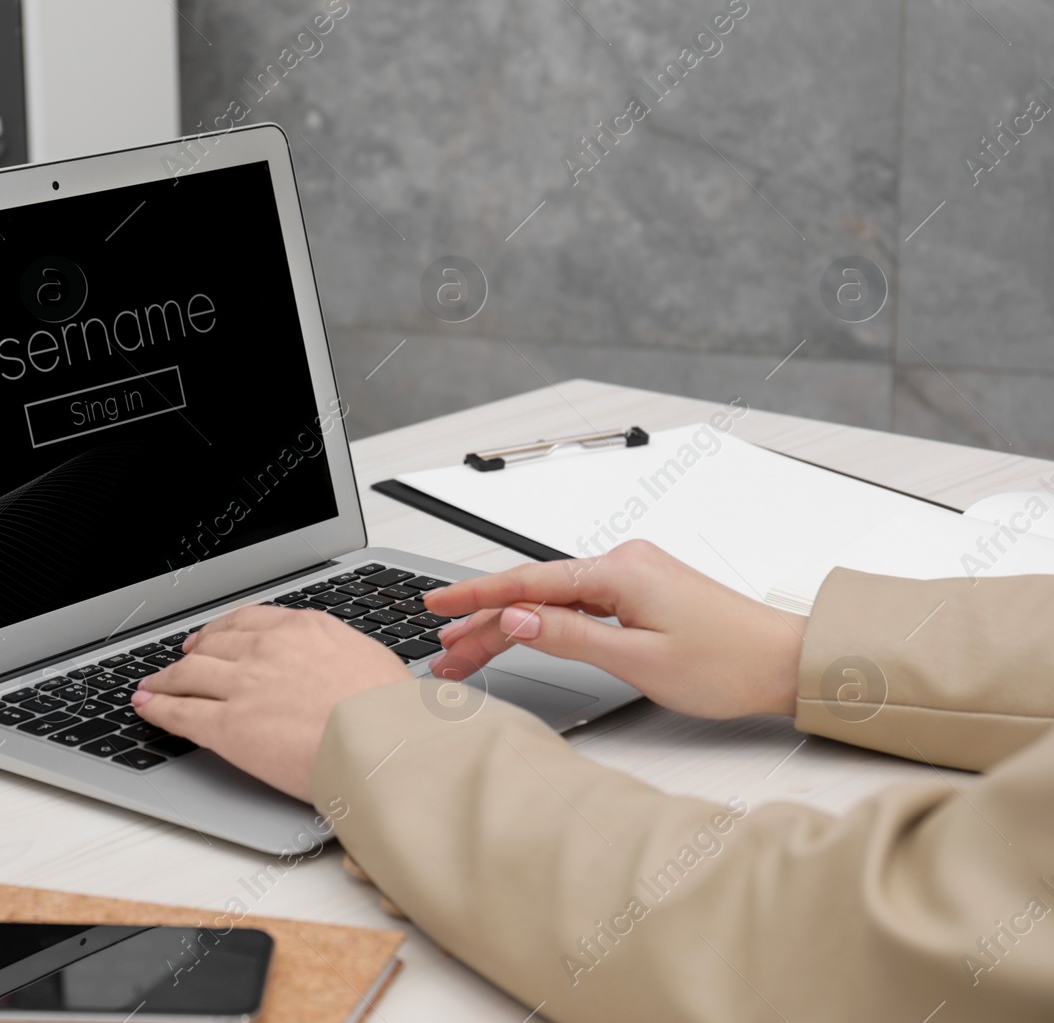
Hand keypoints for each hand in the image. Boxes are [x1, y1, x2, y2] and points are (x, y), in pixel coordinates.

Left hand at [131, 606, 408, 801]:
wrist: (384, 743)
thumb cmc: (389, 713)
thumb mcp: (370, 662)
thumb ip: (340, 656)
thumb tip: (339, 667)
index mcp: (304, 629)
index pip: (250, 621)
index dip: (225, 630)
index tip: (216, 636)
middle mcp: (267, 649)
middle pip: (214, 644)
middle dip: (193, 651)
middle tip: (182, 658)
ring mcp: (243, 685)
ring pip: (188, 674)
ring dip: (165, 678)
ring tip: (153, 684)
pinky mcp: (227, 726)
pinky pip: (180, 712)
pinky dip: (156, 707)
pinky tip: (146, 707)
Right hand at [423, 540, 805, 718]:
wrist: (787, 662)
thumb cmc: (729, 663)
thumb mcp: (639, 660)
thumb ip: (571, 637)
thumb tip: (519, 620)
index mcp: (619, 571)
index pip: (528, 583)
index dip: (476, 596)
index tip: (438, 604)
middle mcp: (623, 563)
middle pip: (534, 592)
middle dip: (485, 622)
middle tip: (445, 651)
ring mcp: (632, 576)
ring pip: (552, 600)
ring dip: (511, 627)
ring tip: (469, 654)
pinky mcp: (641, 592)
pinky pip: (578, 604)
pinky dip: (545, 624)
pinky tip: (522, 637)